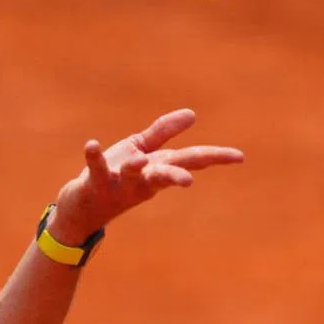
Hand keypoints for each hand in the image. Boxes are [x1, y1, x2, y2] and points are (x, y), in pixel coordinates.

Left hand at [47, 108, 244, 246]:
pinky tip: (91, 144)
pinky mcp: (94, 182)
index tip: (239, 156)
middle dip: (176, 176)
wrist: (84, 209)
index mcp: (158, 168)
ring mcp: (119, 183)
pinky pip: (95, 167)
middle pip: (164, 174)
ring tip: (139, 160)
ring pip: (131, 175)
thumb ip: (164, 132)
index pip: (191, 160)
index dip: (216, 157)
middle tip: (188, 182)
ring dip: (135, 168)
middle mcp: (142, 179)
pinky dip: (94, 156)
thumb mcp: (142, 150)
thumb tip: (192, 114)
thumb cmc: (117, 177)